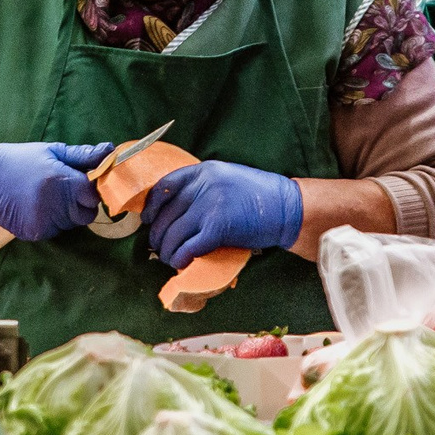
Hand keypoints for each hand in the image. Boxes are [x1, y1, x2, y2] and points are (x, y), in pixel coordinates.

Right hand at [0, 141, 111, 240]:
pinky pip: (57, 230)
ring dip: (68, 212)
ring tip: (49, 196)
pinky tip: (39, 207)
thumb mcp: (52, 151)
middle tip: (65, 189)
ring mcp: (43, 221)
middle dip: (82, 202)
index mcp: (60, 179)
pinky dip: (53, 222)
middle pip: (87, 213)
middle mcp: (53, 203)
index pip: (93, 193)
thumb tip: (110, 151)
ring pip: (73, 223)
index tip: (84, 182)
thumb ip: (83, 155)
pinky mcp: (35, 233)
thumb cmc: (21, 161)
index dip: (92, 188)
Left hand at [144, 160, 303, 269]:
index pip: (165, 186)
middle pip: (166, 214)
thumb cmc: (259, 196)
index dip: (152, 206)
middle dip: (158, 235)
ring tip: (169, 259)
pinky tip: (180, 263)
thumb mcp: (227, 179)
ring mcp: (210, 206)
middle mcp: (204, 185)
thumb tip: (175, 210)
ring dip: (167, 251)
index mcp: (204, 171)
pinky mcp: (217, 228)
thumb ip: (202, 188)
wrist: (287, 208)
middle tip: (159, 246)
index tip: (147, 219)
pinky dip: (180, 258)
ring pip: (174, 234)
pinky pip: (188, 247)